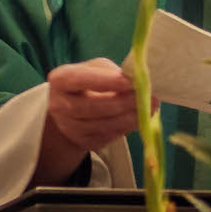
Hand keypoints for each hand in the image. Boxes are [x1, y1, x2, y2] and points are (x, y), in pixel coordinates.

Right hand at [32, 58, 137, 183]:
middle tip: (148, 98)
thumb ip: (111, 72)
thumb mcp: (95, 68)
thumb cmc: (87, 81)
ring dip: (129, 118)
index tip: (130, 82)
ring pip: (103, 125)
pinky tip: (138, 119)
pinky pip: (107, 137)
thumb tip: (135, 80)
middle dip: (124, 102)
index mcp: (61, 79)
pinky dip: (125, 128)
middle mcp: (60, 105)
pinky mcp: (82, 143)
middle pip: (94, 107)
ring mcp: (70, 128)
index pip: (82, 80)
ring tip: (150, 109)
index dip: (106, 81)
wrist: (71, 108)